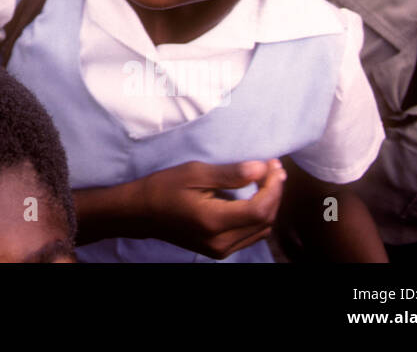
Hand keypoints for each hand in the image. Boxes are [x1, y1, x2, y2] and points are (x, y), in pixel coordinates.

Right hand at [134, 158, 285, 259]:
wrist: (141, 212)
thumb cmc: (164, 187)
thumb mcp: (194, 173)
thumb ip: (230, 174)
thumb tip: (261, 169)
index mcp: (213, 221)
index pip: (259, 209)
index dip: (273, 187)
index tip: (273, 165)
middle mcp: (220, 242)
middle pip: (265, 220)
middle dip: (275, 193)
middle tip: (274, 169)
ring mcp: (220, 250)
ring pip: (261, 230)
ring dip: (269, 204)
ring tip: (269, 181)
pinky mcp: (219, 250)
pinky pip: (250, 235)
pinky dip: (259, 216)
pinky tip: (256, 198)